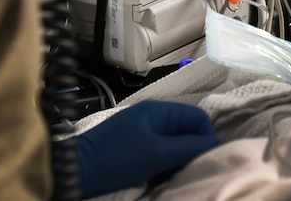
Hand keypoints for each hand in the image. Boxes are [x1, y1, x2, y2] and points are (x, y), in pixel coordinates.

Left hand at [75, 100, 219, 197]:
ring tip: (169, 178)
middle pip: (186, 132)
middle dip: (190, 153)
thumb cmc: (114, 160)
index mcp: (158, 111)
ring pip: (173, 146)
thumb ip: (189, 147)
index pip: (197, 118)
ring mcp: (140, 134)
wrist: (73, 172)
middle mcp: (151, 118)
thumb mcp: (156, 153)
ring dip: (176, 162)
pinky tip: (157, 180)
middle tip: (187, 172)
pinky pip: (159, 156)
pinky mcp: (132, 150)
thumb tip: (217, 147)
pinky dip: (163, 168)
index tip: (207, 160)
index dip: (206, 138)